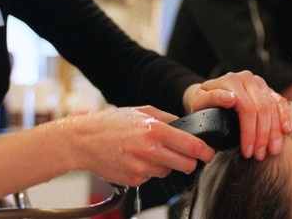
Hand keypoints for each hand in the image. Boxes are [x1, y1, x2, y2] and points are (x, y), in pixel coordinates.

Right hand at [64, 106, 214, 185]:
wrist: (82, 140)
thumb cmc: (110, 123)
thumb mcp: (142, 111)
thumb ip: (167, 118)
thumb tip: (188, 126)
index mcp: (154, 130)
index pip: (191, 146)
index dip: (205, 151)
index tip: (209, 153)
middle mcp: (149, 150)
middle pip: (185, 164)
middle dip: (189, 161)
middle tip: (185, 155)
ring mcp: (141, 167)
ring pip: (169, 171)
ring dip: (166, 164)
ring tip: (149, 151)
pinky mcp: (134, 179)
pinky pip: (152, 176)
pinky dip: (150, 169)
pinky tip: (136, 158)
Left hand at [185, 71, 291, 160]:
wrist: (210, 95)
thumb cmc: (204, 104)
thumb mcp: (201, 102)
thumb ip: (212, 99)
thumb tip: (231, 99)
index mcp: (230, 81)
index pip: (246, 109)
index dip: (249, 132)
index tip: (247, 152)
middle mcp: (246, 78)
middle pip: (262, 110)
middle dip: (262, 136)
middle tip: (259, 155)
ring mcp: (259, 83)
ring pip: (273, 108)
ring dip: (274, 132)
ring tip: (272, 151)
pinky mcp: (268, 89)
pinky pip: (281, 102)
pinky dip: (285, 116)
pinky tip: (287, 130)